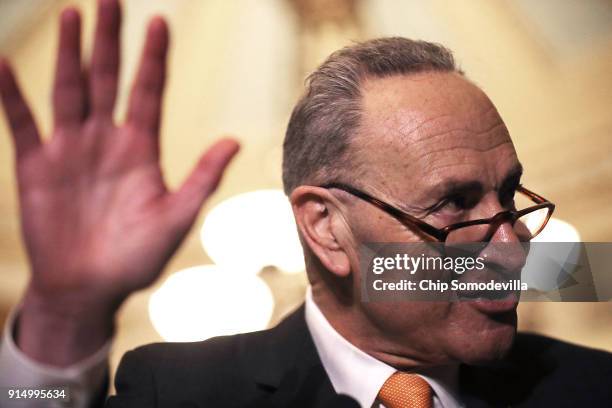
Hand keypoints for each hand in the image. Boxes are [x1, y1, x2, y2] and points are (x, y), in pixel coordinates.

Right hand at [0, 0, 238, 364]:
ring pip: (70, 90)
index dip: (153, 58)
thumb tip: (236, 140)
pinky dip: (12, 95)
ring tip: (71, 15)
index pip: (148, 91)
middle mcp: (106, 140)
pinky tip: (2, 63)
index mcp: (141, 148)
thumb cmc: (137, 258)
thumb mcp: (176, 217)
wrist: (90, 288)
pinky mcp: (37, 167)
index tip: (159, 21)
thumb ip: (202, 178)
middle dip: (110, 39)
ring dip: (69, 53)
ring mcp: (70, 149)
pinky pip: (22, 124)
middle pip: (109, 79)